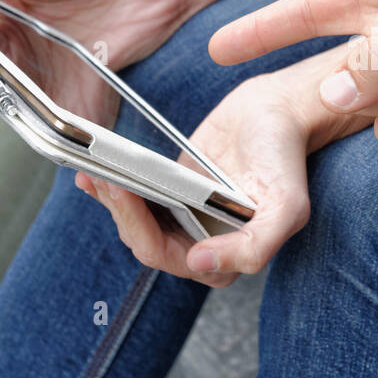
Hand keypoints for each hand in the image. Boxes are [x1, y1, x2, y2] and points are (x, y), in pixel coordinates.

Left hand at [74, 59, 355, 286]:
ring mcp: (182, 218)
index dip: (141, 231)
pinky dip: (111, 190)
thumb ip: (254, 247)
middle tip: (107, 178)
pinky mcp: (169, 191)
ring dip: (111, 201)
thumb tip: (198, 264)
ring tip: (96, 172)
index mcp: (227, 258)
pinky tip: (91, 175)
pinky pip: (134, 198)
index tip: (127, 194)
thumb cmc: (285, 160)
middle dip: (121, 212)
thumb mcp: (286, 207)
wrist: (277, 114)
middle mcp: (202, 244)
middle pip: (143, 241)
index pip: (168, 257)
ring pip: (133, 222)